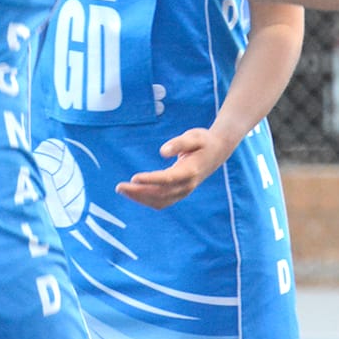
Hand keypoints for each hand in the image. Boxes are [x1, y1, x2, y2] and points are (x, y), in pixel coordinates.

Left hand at [115, 127, 237, 209]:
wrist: (218, 151)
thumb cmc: (204, 141)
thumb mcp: (194, 136)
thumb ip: (179, 143)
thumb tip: (162, 152)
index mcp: (191, 171)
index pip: (167, 179)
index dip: (150, 180)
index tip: (134, 178)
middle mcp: (187, 185)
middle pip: (160, 194)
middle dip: (139, 192)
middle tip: (119, 187)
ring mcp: (184, 191)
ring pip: (160, 201)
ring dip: (140, 198)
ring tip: (122, 190)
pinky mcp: (180, 193)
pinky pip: (162, 202)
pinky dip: (147, 200)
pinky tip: (134, 192)